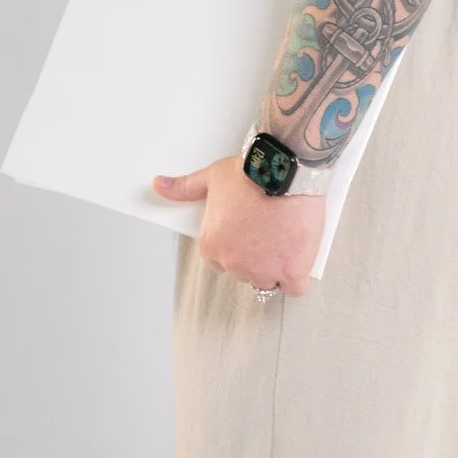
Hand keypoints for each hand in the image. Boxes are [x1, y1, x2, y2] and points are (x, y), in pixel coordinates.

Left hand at [152, 155, 323, 296]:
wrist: (283, 170)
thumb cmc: (250, 173)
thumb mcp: (211, 177)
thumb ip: (185, 187)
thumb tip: (159, 185)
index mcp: (212, 246)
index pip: (221, 262)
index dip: (237, 248)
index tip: (248, 235)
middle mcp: (235, 263)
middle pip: (246, 272)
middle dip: (257, 257)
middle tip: (269, 234)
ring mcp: (264, 270)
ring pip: (269, 281)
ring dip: (277, 268)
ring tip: (285, 242)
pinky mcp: (292, 270)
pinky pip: (294, 287)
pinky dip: (297, 277)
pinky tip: (298, 260)